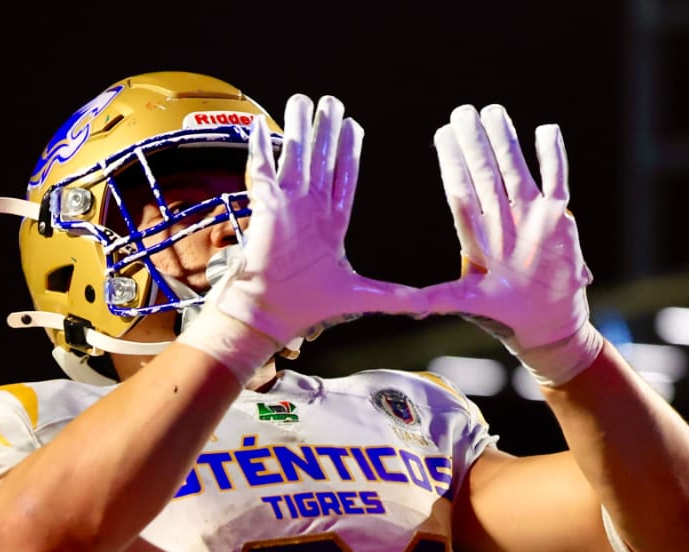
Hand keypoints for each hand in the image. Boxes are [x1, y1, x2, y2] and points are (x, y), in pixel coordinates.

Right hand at [182, 93, 427, 376]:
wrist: (272, 314)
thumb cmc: (310, 307)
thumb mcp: (361, 295)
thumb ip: (395, 297)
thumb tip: (429, 307)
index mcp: (331, 223)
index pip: (343, 177)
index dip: (349, 151)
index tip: (354, 125)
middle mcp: (309, 209)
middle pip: (320, 159)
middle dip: (326, 130)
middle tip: (332, 101)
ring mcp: (286, 205)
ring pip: (293, 156)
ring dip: (298, 129)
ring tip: (302, 100)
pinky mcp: (265, 207)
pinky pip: (261, 170)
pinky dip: (260, 148)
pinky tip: (259, 124)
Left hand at [423, 104, 602, 385]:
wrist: (545, 323)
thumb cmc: (504, 313)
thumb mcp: (468, 304)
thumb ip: (438, 299)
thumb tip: (408, 307)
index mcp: (476, 235)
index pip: (461, 190)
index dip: (452, 162)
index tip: (442, 134)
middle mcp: (501, 219)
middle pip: (486, 172)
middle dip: (475, 142)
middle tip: (463, 111)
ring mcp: (530, 216)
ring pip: (517, 169)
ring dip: (506, 141)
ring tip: (494, 112)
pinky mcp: (557, 220)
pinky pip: (557, 180)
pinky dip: (554, 157)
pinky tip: (546, 129)